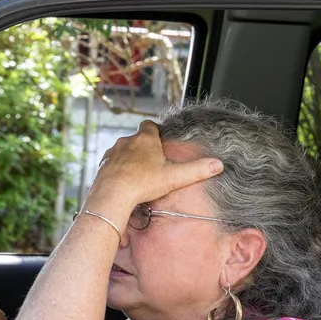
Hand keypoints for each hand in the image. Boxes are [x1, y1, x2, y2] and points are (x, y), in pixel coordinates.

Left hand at [91, 120, 222, 206]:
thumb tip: (217, 165)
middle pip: (137, 139)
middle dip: (144, 148)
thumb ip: (196, 170)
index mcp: (145, 139)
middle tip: (152, 163)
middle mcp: (127, 141)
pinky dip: (117, 169)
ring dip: (129, 159)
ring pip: (123, 150)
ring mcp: (113, 152)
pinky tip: (123, 181)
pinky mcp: (103, 165)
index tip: (160, 140)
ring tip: (138, 174)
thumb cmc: (143, 183)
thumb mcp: (174, 177)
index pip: (150, 125)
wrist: (113, 194)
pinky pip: (111, 163)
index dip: (155, 131)